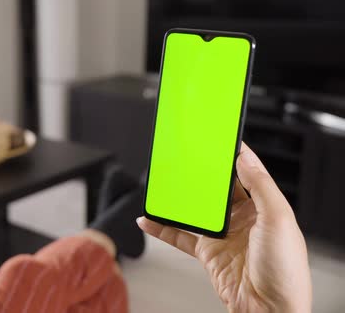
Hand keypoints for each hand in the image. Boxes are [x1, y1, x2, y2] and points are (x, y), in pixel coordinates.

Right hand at [137, 143, 311, 311]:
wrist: (269, 311)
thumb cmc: (285, 272)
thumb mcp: (278, 219)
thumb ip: (260, 186)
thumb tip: (245, 158)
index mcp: (264, 207)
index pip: (246, 173)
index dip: (232, 156)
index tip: (218, 139)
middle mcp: (244, 219)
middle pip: (217, 189)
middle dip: (201, 174)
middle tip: (185, 157)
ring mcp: (223, 236)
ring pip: (195, 210)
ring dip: (179, 199)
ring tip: (164, 185)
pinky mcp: (208, 252)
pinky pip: (180, 236)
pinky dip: (162, 228)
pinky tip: (149, 220)